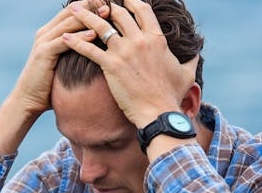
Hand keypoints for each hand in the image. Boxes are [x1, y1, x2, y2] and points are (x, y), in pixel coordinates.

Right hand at [0, 1, 104, 153]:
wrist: (28, 99)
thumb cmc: (49, 85)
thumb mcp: (64, 63)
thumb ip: (76, 51)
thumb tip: (97, 49)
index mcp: (51, 32)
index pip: (74, 11)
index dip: (91, 5)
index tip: (111, 3)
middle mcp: (46, 32)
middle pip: (72, 11)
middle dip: (92, 6)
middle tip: (111, 3)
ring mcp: (43, 41)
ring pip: (69, 23)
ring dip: (89, 17)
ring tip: (107, 13)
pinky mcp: (43, 53)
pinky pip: (64, 41)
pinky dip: (80, 36)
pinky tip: (95, 34)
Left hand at [62, 0, 198, 127]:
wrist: (158, 112)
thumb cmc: (171, 95)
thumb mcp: (186, 74)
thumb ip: (191, 59)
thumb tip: (197, 52)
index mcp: (156, 39)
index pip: (142, 10)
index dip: (130, 1)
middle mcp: (139, 40)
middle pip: (119, 13)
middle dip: (105, 5)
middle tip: (94, 2)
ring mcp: (124, 52)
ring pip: (100, 26)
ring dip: (85, 16)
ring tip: (74, 10)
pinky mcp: (110, 65)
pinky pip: (88, 49)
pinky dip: (74, 42)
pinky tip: (64, 38)